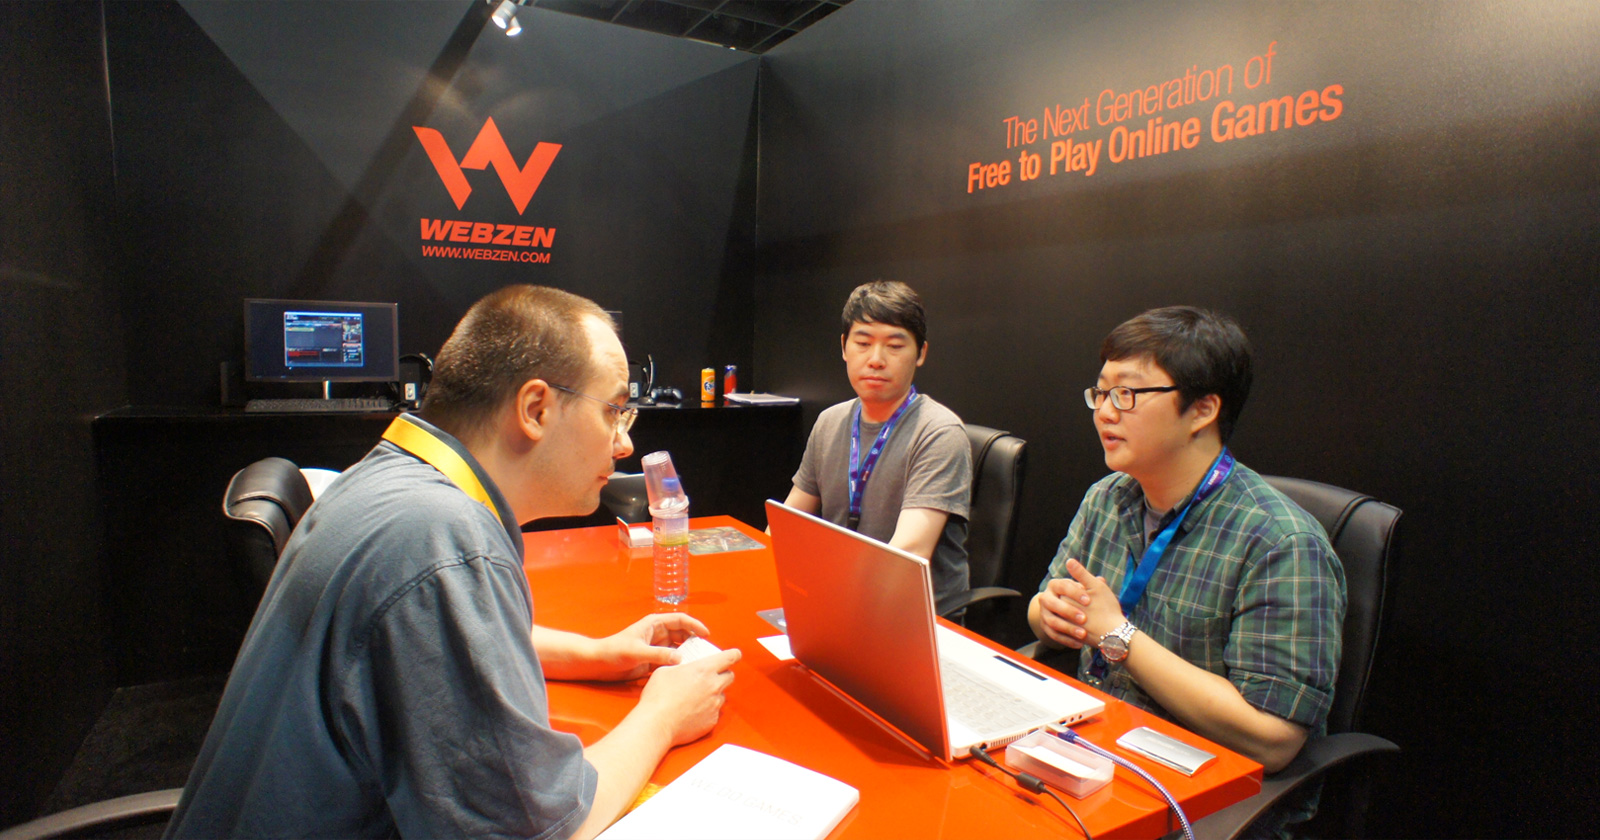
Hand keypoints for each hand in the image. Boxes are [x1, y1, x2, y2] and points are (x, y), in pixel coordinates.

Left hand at [591, 613, 710, 680]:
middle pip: (682, 634)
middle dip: (694, 640)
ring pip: (677, 648)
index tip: (706, 635)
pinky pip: (670, 660)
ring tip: (698, 662)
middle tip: (706, 652)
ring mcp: (656, 647)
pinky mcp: (652, 660)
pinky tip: (685, 672)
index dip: (695, 625)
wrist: (599, 664)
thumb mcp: (637, 651)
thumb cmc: (614, 651)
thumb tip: (679, 659)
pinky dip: (678, 664)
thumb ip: (658, 655)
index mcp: (654, 624)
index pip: (680, 620)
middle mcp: (657, 634)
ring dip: (687, 654)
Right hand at [639, 648, 740, 745]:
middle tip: (710, 676)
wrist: (656, 724)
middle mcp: (714, 686)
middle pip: (730, 676)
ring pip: (722, 694)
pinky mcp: (712, 720)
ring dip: (714, 693)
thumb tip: (682, 666)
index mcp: (704, 670)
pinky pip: (715, 711)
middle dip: (723, 674)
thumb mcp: (665, 670)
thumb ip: (680, 666)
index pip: (730, 657)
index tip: (733, 655)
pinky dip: (707, 709)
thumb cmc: (658, 697)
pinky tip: (693, 710)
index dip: (733, 655)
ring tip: (696, 696)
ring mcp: (714, 704)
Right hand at [1035, 572, 1092, 648]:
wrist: (1075, 612)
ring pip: (1052, 621)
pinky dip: (1066, 640)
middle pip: (1052, 603)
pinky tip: (1080, 644)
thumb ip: (1090, 581)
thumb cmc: (1084, 597)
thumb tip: (1099, 577)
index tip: (1088, 601)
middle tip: (1084, 618)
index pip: (1062, 586)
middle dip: (1068, 611)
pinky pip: (1053, 635)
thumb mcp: (1089, 588)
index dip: (1074, 593)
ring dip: (1068, 628)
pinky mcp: (1046, 627)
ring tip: (1083, 634)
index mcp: (1055, 585)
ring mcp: (1044, 613)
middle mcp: (1046, 598)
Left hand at [1064, 558, 1125, 644]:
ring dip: (1078, 616)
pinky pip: (1071, 631)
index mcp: (1066, 599)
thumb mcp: (1096, 586)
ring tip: (1094, 618)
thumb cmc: (1107, 608)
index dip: (1081, 592)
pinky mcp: (1072, 638)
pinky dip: (1079, 628)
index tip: (1092, 599)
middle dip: (1079, 604)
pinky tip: (1091, 628)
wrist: (1114, 635)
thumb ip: (1081, 574)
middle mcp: (1062, 613)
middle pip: (1066, 603)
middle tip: (1095, 609)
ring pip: (1069, 617)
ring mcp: (1067, 626)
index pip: (1067, 590)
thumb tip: (1069, 560)